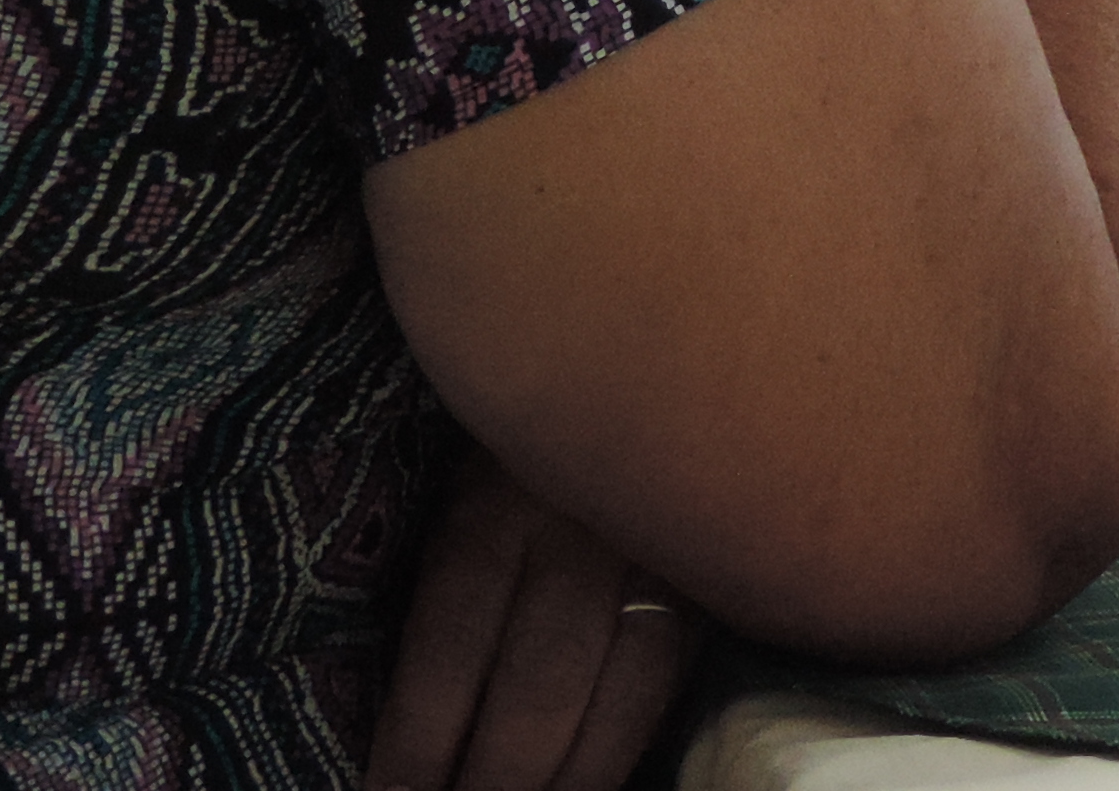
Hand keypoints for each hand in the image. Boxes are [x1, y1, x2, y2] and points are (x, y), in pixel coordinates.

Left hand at [368, 443, 692, 790]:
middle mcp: (584, 525)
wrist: (654, 369)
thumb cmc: (523, 448)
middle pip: (538, 683)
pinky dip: (628, 749)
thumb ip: (450, 585)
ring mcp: (661, 551)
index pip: (453, 639)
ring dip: (566, 783)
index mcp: (498, 496)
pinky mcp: (712, 577)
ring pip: (618, 697)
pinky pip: (670, 685)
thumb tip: (407, 719)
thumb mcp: (466, 489)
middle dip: (492, 779)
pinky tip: (593, 781)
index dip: (419, 735)